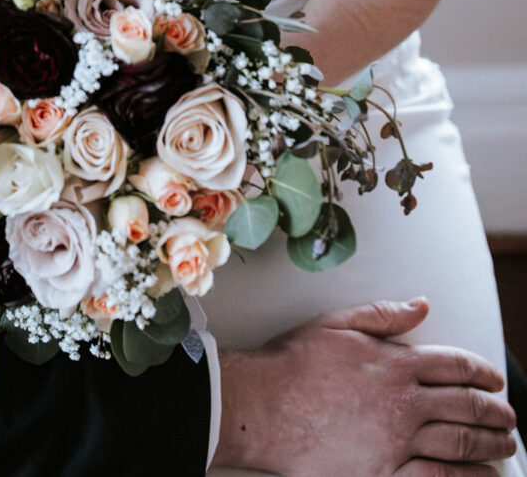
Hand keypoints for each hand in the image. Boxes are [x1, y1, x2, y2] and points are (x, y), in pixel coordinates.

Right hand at [214, 298, 516, 475]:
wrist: (262, 408)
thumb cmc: (294, 364)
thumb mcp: (338, 324)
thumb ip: (384, 315)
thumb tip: (421, 306)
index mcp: (395, 363)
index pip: (455, 365)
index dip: (482, 371)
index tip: (495, 378)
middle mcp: (404, 403)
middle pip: (466, 406)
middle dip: (494, 411)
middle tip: (508, 416)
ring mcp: (398, 442)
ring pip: (461, 444)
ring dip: (490, 444)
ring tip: (504, 444)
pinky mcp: (385, 474)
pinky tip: (482, 476)